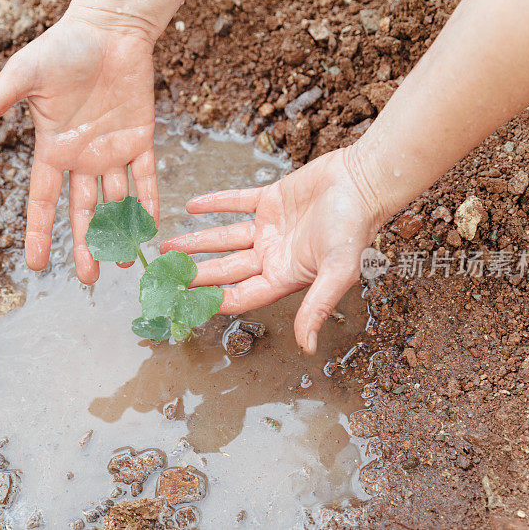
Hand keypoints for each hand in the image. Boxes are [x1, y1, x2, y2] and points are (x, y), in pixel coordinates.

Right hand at [0, 15, 157, 282]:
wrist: (109, 29)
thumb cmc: (64, 48)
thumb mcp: (24, 76)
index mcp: (53, 149)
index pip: (44, 200)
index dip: (40, 233)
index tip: (37, 266)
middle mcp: (83, 158)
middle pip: (84, 211)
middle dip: (86, 244)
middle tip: (89, 279)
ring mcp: (113, 151)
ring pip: (116, 202)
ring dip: (119, 231)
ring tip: (120, 263)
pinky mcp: (142, 139)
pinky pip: (147, 178)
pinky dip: (150, 202)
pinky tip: (151, 229)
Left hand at [160, 147, 385, 353]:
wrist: (365, 181)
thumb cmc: (355, 228)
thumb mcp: (337, 272)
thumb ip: (317, 308)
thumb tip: (308, 348)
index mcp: (284, 277)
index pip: (240, 296)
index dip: (211, 301)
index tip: (183, 304)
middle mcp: (273, 256)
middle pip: (225, 269)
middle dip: (195, 273)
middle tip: (164, 275)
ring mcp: (270, 229)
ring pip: (225, 238)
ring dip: (197, 241)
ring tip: (168, 245)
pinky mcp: (270, 200)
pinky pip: (235, 202)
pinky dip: (214, 204)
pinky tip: (191, 207)